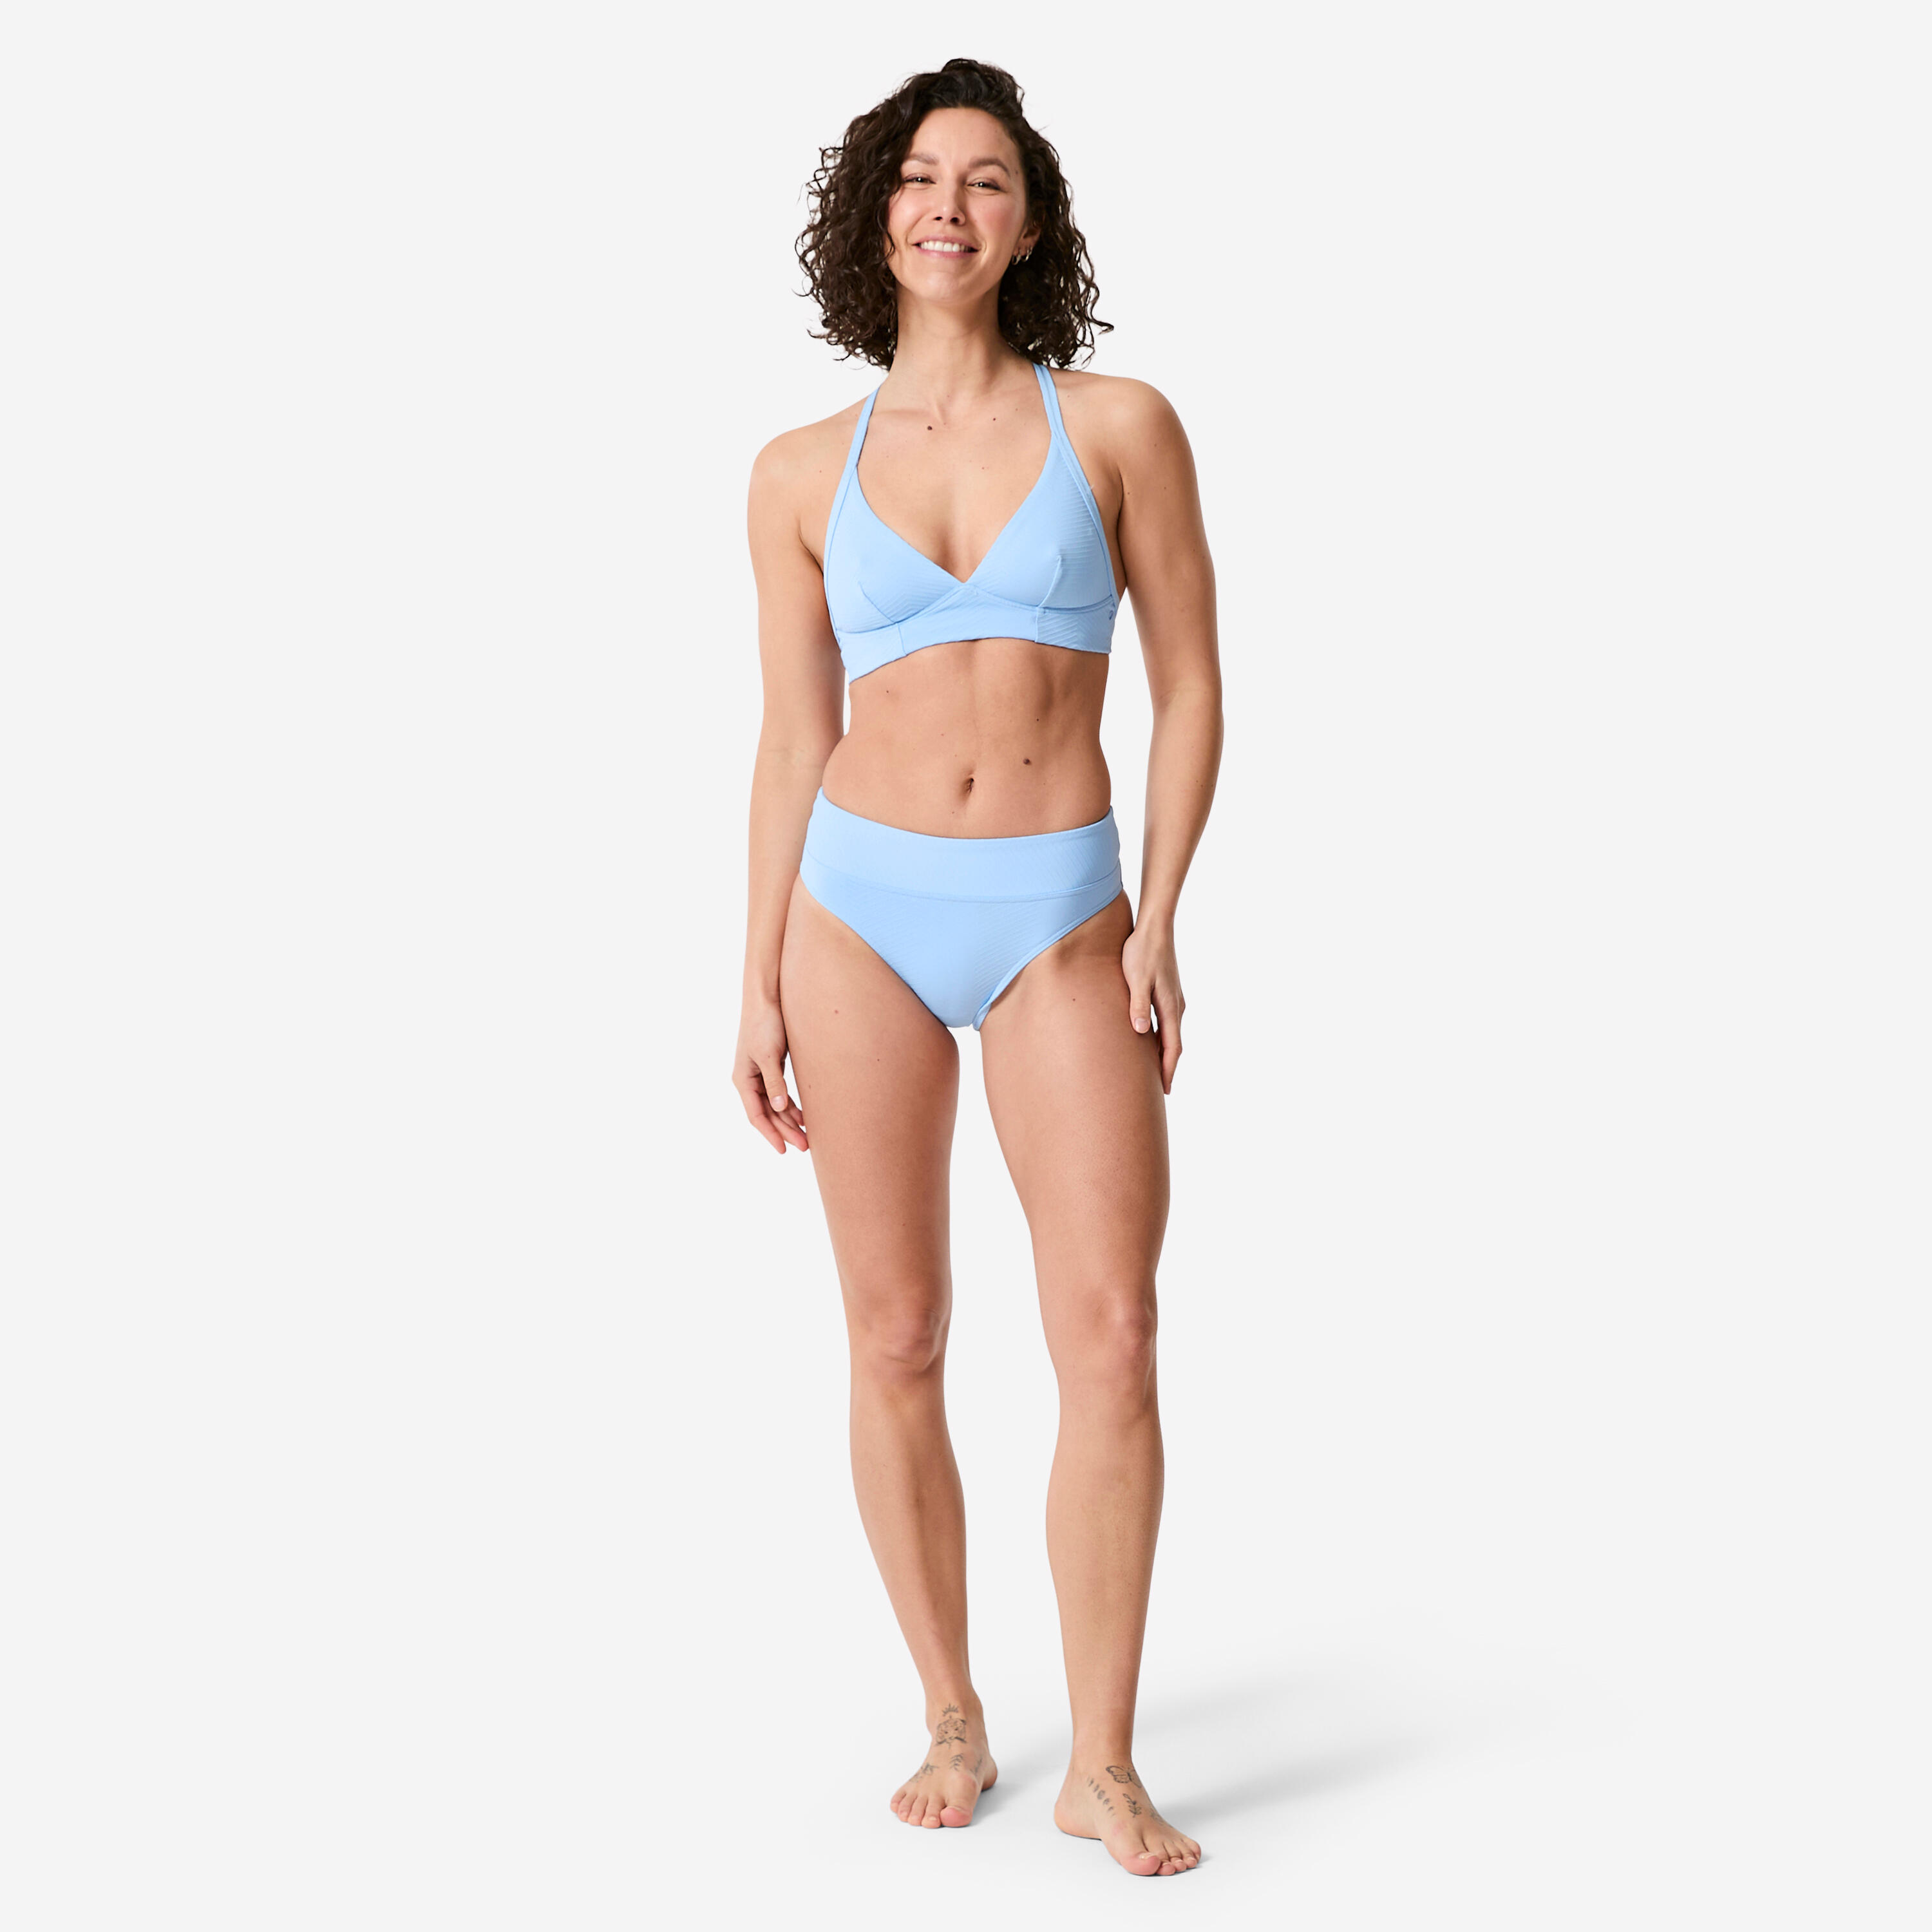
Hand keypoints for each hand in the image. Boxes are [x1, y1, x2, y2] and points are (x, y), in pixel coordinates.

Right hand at [733, 996, 808, 1152]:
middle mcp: (750, 1080)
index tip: (784, 1150)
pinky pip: (781, 1093)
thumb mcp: (769, 1054)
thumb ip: (774, 1082)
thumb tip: (780, 1109)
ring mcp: (761, 1073)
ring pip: (775, 1106)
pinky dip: (792, 1105)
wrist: (767, 996)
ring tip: (807, 1137)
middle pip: (768, 1114)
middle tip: (805, 1147)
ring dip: (790, 1121)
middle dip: (785, 1131)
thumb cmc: (764, 1023)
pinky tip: (804, 1116)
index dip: (770, 1134)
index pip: (757, 1115)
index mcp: (743, 1080)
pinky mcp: (773, 1065)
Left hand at [1121, 918, 1184, 1093]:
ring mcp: (1174, 999)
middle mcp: (1176, 1006)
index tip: (1165, 1090)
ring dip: (1165, 1052)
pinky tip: (1150, 1040)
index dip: (1168, 1070)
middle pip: (1174, 1044)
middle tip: (1160, 1089)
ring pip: (1171, 1033)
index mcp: (1170, 1007)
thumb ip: (1138, 1005)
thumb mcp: (1136, 979)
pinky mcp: (1168, 992)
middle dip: (1168, 1067)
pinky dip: (1162, 1037)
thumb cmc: (1142, 952)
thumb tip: (1140, 1032)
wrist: (1155, 927)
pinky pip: (1167, 1022)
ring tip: (1154, 1069)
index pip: (1172, 1047)